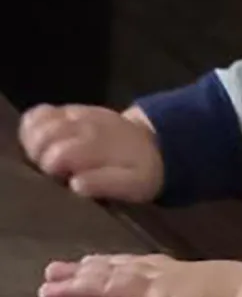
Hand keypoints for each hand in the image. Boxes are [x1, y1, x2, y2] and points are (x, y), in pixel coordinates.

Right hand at [19, 104, 163, 201]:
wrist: (154, 145)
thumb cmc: (139, 171)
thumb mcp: (133, 184)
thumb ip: (106, 184)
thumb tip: (76, 185)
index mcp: (99, 146)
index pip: (59, 153)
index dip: (51, 168)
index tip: (58, 179)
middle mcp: (84, 125)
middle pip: (43, 135)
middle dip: (38, 155)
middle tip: (49, 171)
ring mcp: (77, 115)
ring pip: (39, 120)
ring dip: (32, 141)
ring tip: (40, 158)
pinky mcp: (71, 111)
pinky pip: (41, 112)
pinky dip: (31, 126)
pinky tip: (37, 143)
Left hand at [38, 254, 241, 296]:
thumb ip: (228, 295)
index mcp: (190, 274)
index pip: (145, 265)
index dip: (116, 262)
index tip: (94, 259)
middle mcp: (168, 280)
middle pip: (117, 272)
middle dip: (84, 271)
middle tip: (55, 270)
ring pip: (107, 288)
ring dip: (75, 289)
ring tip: (47, 290)